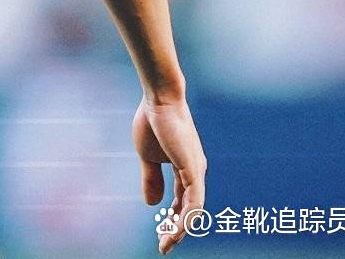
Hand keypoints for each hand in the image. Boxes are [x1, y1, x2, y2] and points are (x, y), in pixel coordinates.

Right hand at [133, 95, 206, 254]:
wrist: (158, 99)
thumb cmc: (153, 121)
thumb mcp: (147, 156)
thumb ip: (150, 178)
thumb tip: (152, 205)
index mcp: (186, 168)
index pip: (183, 202)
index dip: (172, 219)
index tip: (160, 233)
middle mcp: (196, 173)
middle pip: (191, 211)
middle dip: (176, 229)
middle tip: (163, 245)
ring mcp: (197, 173)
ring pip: (194, 212)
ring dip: (180, 230)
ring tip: (166, 243)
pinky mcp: (194, 171)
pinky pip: (194, 203)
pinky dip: (185, 219)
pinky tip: (175, 230)